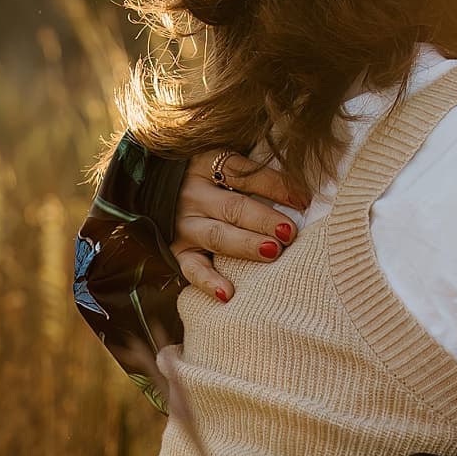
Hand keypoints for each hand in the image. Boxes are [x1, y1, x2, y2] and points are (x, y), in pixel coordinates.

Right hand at [173, 149, 304, 302]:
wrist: (152, 189)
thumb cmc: (206, 178)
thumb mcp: (220, 161)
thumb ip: (251, 172)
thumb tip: (299, 190)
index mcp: (207, 165)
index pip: (245, 174)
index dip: (277, 186)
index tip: (304, 201)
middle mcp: (194, 194)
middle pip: (234, 207)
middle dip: (264, 220)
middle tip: (289, 231)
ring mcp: (183, 224)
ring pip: (217, 236)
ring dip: (246, 245)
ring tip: (272, 252)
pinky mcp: (176, 251)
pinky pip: (191, 268)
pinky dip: (208, 282)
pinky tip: (227, 294)